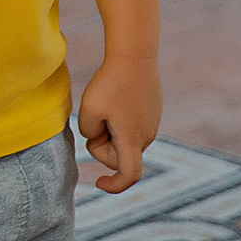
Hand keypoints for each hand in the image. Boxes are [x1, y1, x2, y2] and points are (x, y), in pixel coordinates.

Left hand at [75, 56, 161, 194]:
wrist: (134, 55)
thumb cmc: (110, 82)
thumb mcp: (88, 110)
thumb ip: (88, 132)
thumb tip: (96, 136)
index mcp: (132, 140)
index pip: (129, 175)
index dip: (114, 185)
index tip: (98, 182)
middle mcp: (146, 136)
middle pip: (118, 155)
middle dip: (102, 144)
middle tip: (95, 116)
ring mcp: (152, 123)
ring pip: (123, 139)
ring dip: (110, 129)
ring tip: (108, 102)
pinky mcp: (152, 111)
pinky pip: (130, 124)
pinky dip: (118, 118)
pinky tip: (117, 95)